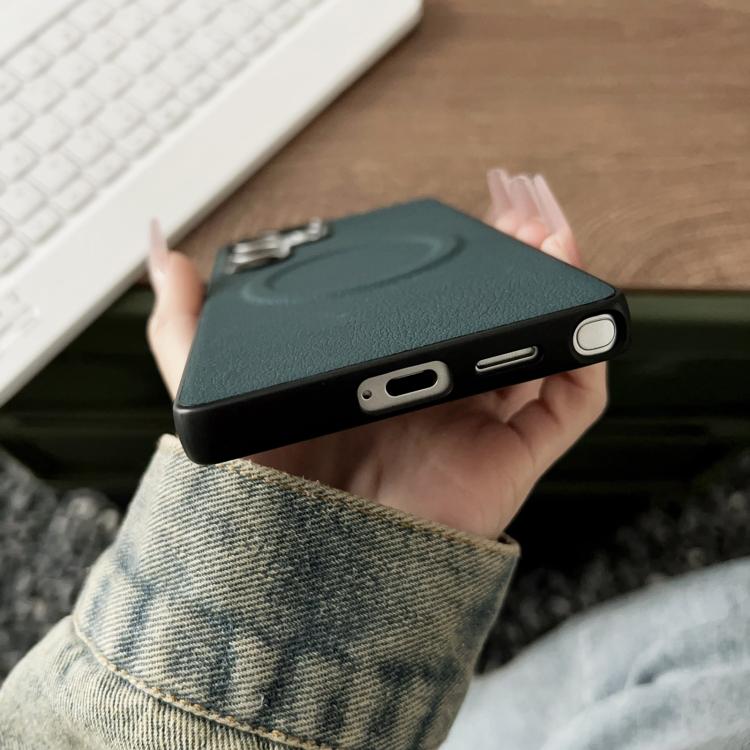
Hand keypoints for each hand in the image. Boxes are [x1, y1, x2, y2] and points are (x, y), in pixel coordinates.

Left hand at [147, 170, 605, 539]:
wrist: (300, 568)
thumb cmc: (263, 488)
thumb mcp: (221, 391)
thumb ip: (190, 326)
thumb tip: (167, 257)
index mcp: (379, 378)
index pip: (430, 312)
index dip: (455, 265)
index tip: (462, 219)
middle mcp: (432, 399)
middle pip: (491, 323)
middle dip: (513, 264)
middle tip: (516, 214)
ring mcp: (475, 426)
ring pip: (536, 351)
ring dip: (554, 292)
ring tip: (554, 235)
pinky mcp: (510, 460)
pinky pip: (567, 405)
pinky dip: (582, 356)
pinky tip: (575, 313)